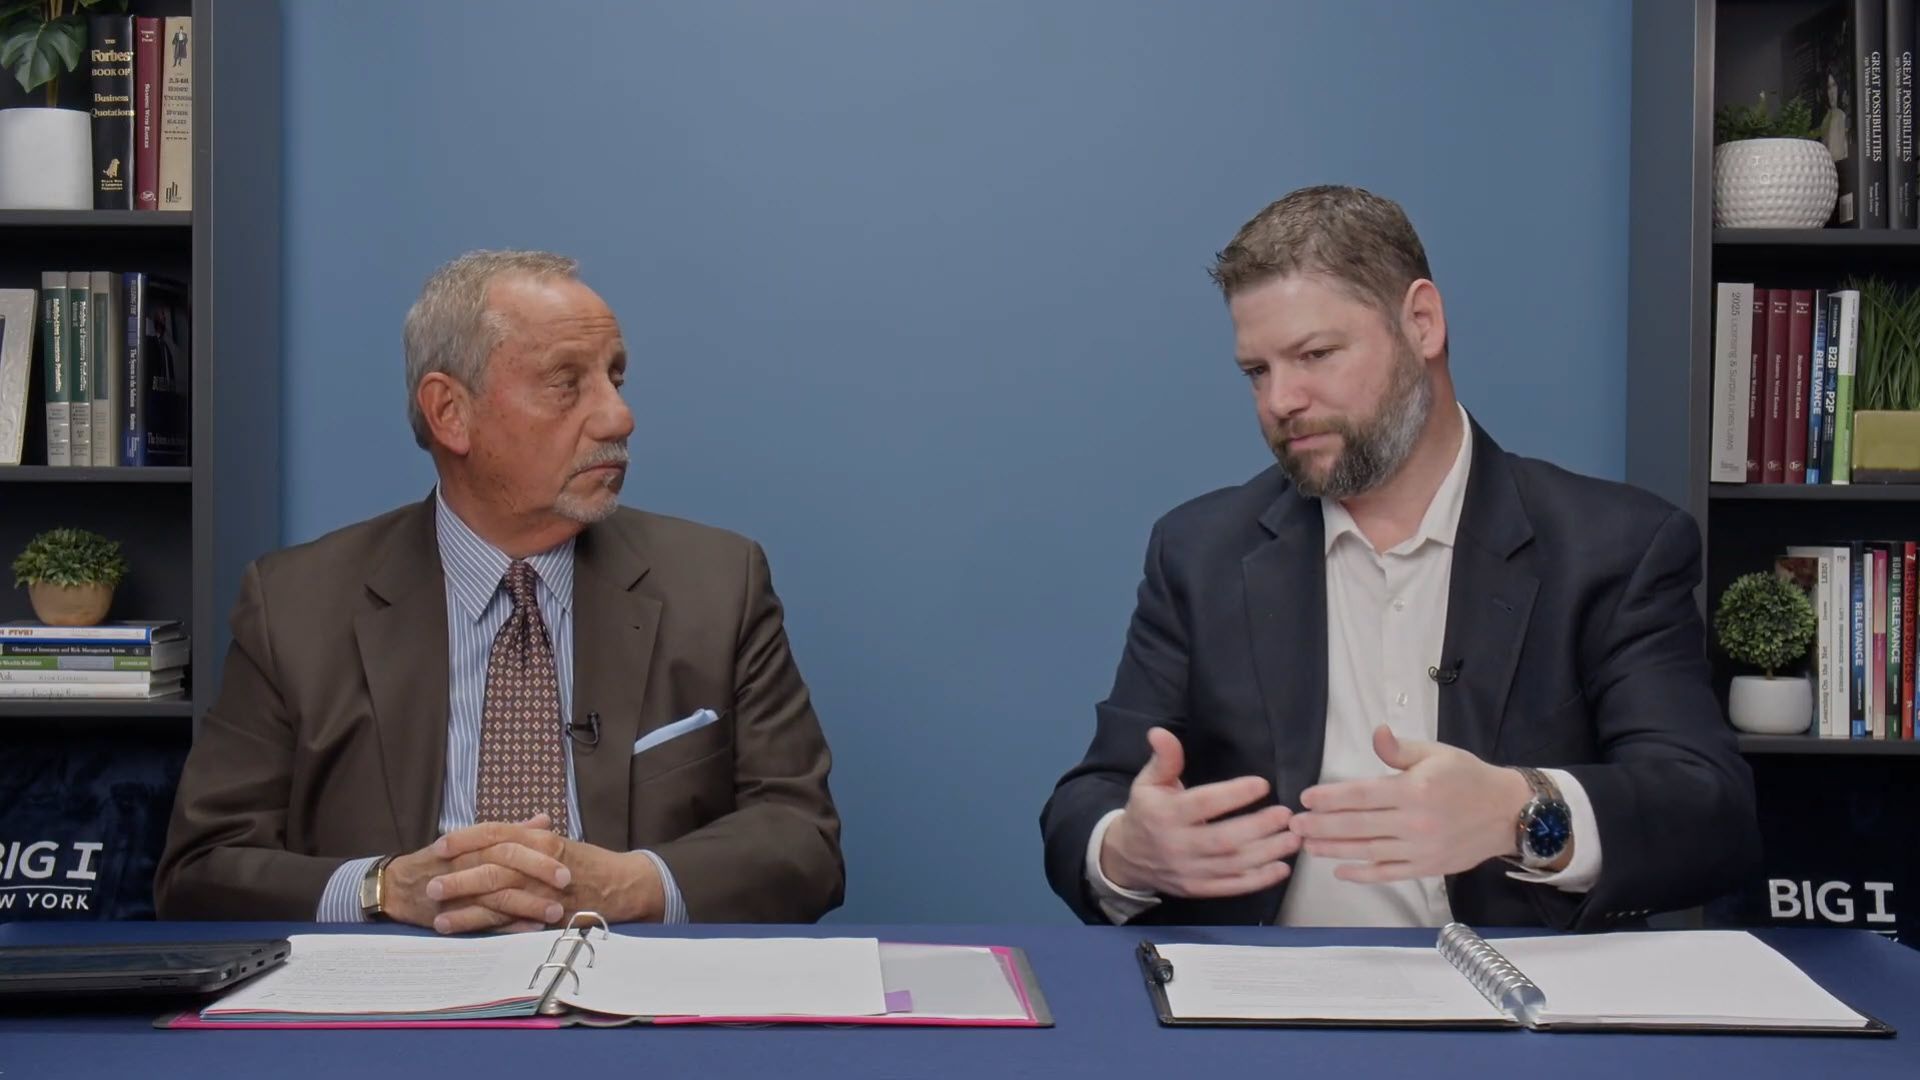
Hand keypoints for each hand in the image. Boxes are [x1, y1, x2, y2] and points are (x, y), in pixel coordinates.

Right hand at [380, 813, 573, 934]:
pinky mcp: (455, 916)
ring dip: (529, 904)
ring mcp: (460, 892)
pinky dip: (509, 926)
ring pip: (498, 896)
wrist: (399, 887)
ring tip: (556, 911)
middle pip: (505, 864)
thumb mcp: (473, 840)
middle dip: (537, 872)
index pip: (507, 839)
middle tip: (566, 882)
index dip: (534, 847)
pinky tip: (532, 928)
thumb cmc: (442, 861)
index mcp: (472, 842)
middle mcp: (465, 863)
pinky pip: (486, 922)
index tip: (564, 855)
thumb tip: (544, 821)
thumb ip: (511, 831)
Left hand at [433, 820, 667, 928]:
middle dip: (458, 875)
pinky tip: (464, 931)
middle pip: (492, 864)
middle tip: (429, 884)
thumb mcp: (559, 843)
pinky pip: (512, 921)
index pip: (496, 833)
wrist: (625, 886)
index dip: (465, 839)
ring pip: (498, 895)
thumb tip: (504, 831)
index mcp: (541, 839)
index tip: (439, 846)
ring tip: (437, 914)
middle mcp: (541, 861)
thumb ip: (530, 837)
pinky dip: (486, 926)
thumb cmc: (590, 864)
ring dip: (465, 906)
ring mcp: (545, 889)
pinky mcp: (549, 915)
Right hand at [1099, 727, 1298, 898]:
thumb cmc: (1146, 812)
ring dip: (1267, 853)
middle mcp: (1178, 845)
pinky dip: (1259, 881)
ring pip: (1232, 865)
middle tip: (1286, 815)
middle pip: (1223, 840)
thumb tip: (1160, 732)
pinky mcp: (1198, 889)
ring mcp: (1189, 871)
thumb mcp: (1148, 782)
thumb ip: (1164, 759)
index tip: (1262, 784)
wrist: (1127, 857)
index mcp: (1165, 815)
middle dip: (1258, 828)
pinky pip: (1231, 887)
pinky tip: (1281, 868)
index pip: (1203, 804)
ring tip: (1293, 839)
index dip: (1233, 795)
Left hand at [1288, 725, 1536, 882]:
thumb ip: (1400, 749)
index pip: (1361, 794)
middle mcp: (1415, 822)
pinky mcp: (1427, 868)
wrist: (1508, 812)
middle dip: (1321, 826)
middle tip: (1294, 826)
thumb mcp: (1436, 753)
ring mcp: (1420, 849)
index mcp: (1414, 789)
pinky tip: (1340, 872)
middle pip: (1358, 825)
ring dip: (1334, 850)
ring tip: (1307, 846)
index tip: (1305, 799)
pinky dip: (1363, 875)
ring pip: (1368, 851)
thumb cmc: (1467, 777)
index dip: (1330, 797)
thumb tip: (1376, 733)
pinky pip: (1389, 873)